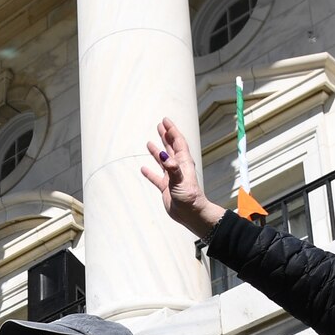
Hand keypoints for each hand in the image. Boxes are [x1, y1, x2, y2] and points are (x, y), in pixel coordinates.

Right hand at [141, 118, 224, 238]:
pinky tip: (143, 169)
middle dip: (166, 136)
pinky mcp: (166, 188)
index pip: (177, 142)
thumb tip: (163, 155)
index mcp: (184, 163)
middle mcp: (178, 168)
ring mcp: (172, 177)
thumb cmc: (189, 198)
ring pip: (163, 161)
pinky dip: (150, 172)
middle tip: (159, 125)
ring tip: (149, 143)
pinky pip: (156, 177)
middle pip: (171, 148)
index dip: (172, 130)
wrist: (191, 214)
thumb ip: (172, 168)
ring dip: (157, 151)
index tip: (165, 120)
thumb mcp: (181, 181)